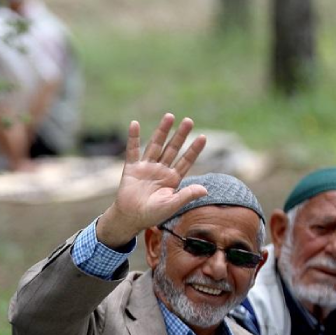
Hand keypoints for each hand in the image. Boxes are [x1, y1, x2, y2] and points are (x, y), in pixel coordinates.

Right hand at [94, 113, 207, 247]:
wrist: (130, 218)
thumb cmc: (152, 215)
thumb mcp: (172, 205)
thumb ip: (186, 195)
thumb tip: (205, 189)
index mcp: (172, 179)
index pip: (186, 161)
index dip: (194, 150)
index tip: (203, 137)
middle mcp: (161, 170)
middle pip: (172, 149)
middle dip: (180, 135)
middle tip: (189, 121)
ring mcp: (146, 167)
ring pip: (156, 146)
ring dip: (162, 131)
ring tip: (169, 116)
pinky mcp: (132, 168)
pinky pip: (132, 151)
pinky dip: (133, 138)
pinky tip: (134, 124)